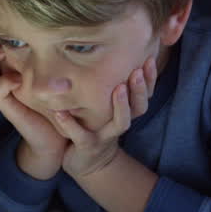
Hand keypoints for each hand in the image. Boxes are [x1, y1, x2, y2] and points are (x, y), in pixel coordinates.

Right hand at [0, 32, 67, 171]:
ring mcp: (1, 94)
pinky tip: (19, 78)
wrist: (55, 134)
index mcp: (4, 68)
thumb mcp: (46, 71)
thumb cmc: (51, 99)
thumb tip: (45, 26)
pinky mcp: (8, 108)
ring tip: (2, 49)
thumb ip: (41, 53)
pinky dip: (4, 82)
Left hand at [56, 57, 157, 178]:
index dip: (150, 78)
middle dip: (140, 89)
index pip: (145, 93)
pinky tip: (60, 112)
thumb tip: (106, 49)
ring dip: (122, 105)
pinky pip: (82, 136)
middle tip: (137, 70)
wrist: (85, 162)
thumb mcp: (102, 105)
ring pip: (122, 122)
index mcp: (125, 111)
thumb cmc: (94, 125)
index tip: (150, 57)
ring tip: (118, 88)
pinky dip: (71, 124)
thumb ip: (106, 84)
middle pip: (139, 107)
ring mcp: (105, 136)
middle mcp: (119, 123)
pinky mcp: (88, 146)